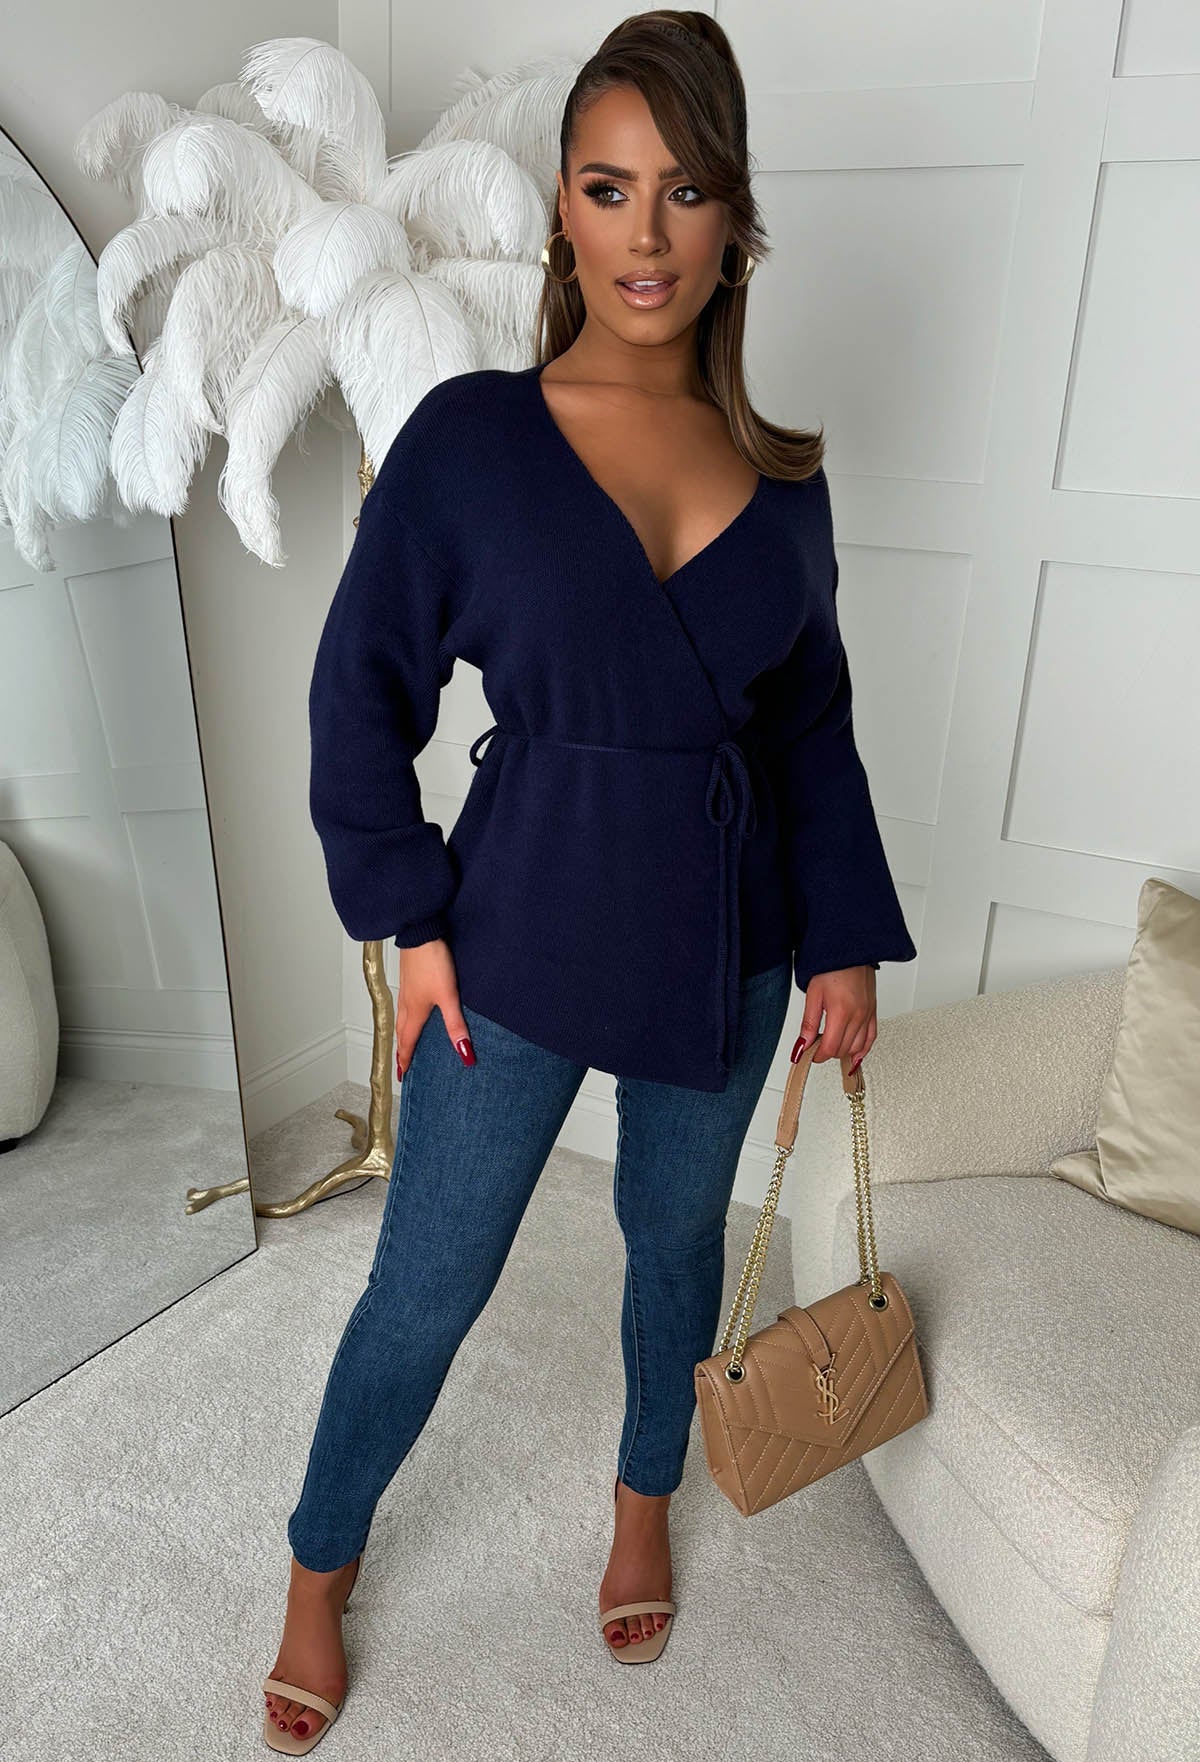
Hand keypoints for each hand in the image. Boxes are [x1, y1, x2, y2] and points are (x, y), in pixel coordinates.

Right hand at [395, 939, 474, 1077]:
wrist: (420, 933)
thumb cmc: (431, 962)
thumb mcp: (448, 996)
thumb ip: (455, 1024)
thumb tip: (463, 1052)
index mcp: (414, 1011)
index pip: (408, 1042)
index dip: (406, 1059)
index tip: (403, 1073)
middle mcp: (407, 1003)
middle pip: (401, 1032)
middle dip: (402, 1049)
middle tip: (402, 1063)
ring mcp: (407, 989)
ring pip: (402, 1018)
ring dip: (403, 1033)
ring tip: (406, 1041)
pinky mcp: (410, 977)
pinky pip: (405, 1004)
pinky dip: (406, 1016)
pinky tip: (413, 1010)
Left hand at [791, 966, 876, 1072]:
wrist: (851, 950)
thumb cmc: (832, 966)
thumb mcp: (813, 994)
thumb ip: (808, 1023)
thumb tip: (802, 1045)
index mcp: (841, 1012)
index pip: (830, 1048)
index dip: (817, 1056)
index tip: (808, 1053)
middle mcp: (858, 1015)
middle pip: (843, 1050)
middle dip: (827, 1052)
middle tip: (815, 1045)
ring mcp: (868, 1014)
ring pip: (857, 1048)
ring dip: (842, 1052)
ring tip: (830, 1045)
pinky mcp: (873, 1012)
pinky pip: (871, 1038)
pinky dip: (862, 1050)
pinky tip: (855, 1056)